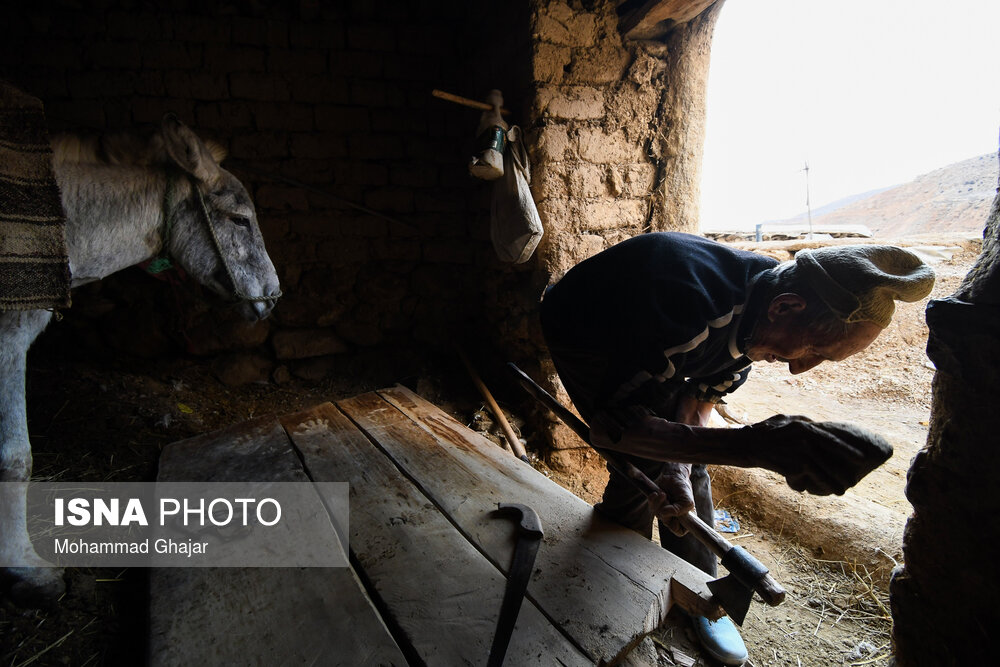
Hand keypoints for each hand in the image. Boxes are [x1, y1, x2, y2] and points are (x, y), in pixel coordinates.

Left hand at [646, 462, 694, 535]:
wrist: (674, 476)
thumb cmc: (683, 488)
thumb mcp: (687, 501)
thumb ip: (679, 510)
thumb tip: (664, 514)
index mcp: (685, 519)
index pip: (679, 531)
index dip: (675, 527)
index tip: (674, 518)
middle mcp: (674, 517)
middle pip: (667, 523)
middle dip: (666, 512)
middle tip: (668, 501)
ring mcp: (664, 511)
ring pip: (658, 515)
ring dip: (659, 504)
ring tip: (663, 494)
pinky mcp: (656, 505)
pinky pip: (651, 507)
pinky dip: (652, 500)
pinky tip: (656, 494)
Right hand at [747, 415, 892, 494]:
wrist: (746, 444)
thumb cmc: (765, 431)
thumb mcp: (785, 420)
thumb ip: (803, 422)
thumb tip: (818, 425)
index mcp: (805, 426)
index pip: (832, 438)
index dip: (848, 449)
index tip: (861, 457)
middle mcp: (805, 439)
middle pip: (831, 457)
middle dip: (843, 469)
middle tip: (854, 479)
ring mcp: (799, 452)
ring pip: (823, 471)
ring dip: (834, 482)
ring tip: (842, 490)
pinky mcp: (793, 466)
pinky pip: (810, 478)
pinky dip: (818, 485)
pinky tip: (824, 491)